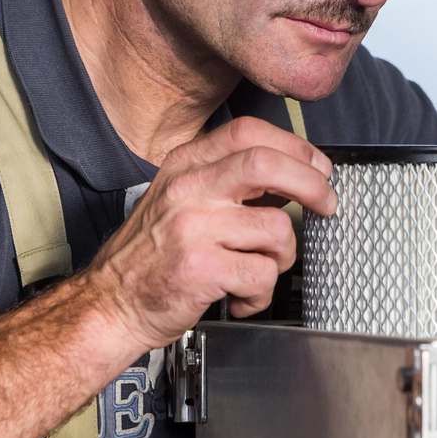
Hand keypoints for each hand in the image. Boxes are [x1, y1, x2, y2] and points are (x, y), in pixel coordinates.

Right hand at [89, 116, 336, 352]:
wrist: (110, 305)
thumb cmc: (149, 255)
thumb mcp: (178, 197)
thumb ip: (225, 180)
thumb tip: (292, 175)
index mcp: (185, 165)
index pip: (248, 133)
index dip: (295, 147)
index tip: (318, 167)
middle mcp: (188, 190)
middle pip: (266, 164)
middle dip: (311, 184)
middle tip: (326, 204)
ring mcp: (193, 228)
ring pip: (276, 228)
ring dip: (283, 256)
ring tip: (262, 268)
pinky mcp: (201, 268)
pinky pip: (262, 274)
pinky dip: (262, 293)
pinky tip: (242, 296)